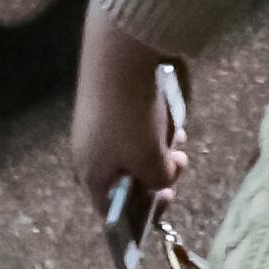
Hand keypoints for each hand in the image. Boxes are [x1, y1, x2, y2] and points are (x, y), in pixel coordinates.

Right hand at [70, 4, 189, 238]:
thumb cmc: (130, 118)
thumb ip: (161, 180)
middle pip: (127, 177)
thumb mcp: (151, 161)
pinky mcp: (110, 100)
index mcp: (91, 173)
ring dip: (160, 146)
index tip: (167, 199)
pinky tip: (171, 114)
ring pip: (135, 148)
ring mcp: (99, 123)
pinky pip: (135, 124)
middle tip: (178, 161)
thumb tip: (165, 177)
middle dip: (157, 171)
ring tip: (178, 136)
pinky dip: (154, 125)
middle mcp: (90, 151)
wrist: (119, 54)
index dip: (140, 214)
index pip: (111, 210)